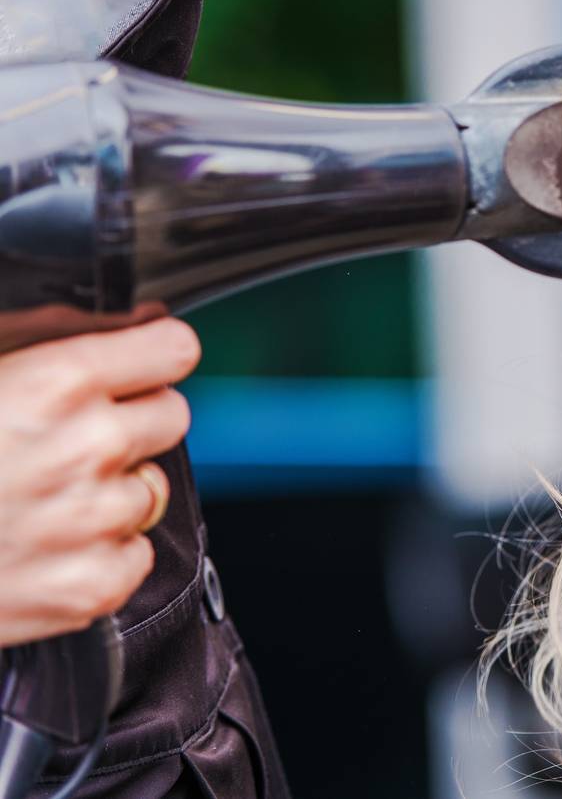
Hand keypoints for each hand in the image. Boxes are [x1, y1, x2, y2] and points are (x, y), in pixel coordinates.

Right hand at [0, 317, 197, 645]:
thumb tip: (118, 326)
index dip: (152, 357)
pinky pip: (134, 556)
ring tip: (41, 500)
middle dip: (131, 423)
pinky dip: (100, 556)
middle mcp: (89, 447)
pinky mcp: (92, 586)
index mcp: (55, 382)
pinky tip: (44, 548)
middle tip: (72, 440)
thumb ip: (37, 345)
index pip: (172, 348)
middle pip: (171, 417)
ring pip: (152, 489)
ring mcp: (94, 521)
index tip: (141, 366)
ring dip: (110, 492)